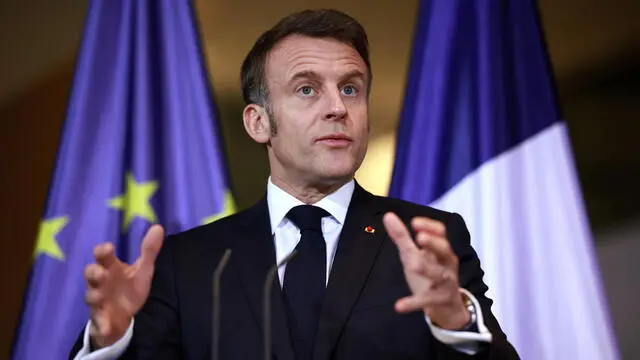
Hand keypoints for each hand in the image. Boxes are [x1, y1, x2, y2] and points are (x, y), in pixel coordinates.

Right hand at [83, 224, 163, 347]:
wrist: (122, 317)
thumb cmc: (129, 288)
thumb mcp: (142, 269)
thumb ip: (149, 250)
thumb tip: (158, 227)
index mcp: (111, 268)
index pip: (103, 256)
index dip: (103, 251)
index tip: (108, 248)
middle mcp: (101, 282)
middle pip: (91, 274)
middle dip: (94, 272)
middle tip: (101, 273)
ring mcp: (98, 301)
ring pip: (91, 297)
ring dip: (94, 295)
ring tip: (99, 296)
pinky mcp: (100, 319)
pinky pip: (98, 322)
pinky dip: (101, 324)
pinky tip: (106, 328)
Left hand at [383, 212, 468, 329]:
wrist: (447, 308)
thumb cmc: (430, 275)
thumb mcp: (414, 255)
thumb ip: (402, 237)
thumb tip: (388, 215)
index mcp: (441, 250)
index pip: (441, 234)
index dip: (430, 227)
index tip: (415, 222)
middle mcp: (447, 264)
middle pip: (445, 251)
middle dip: (434, 244)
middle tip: (420, 238)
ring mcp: (446, 283)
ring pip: (440, 274)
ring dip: (427, 268)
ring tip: (413, 264)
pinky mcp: (440, 301)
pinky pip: (427, 300)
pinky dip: (413, 303)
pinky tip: (399, 306)